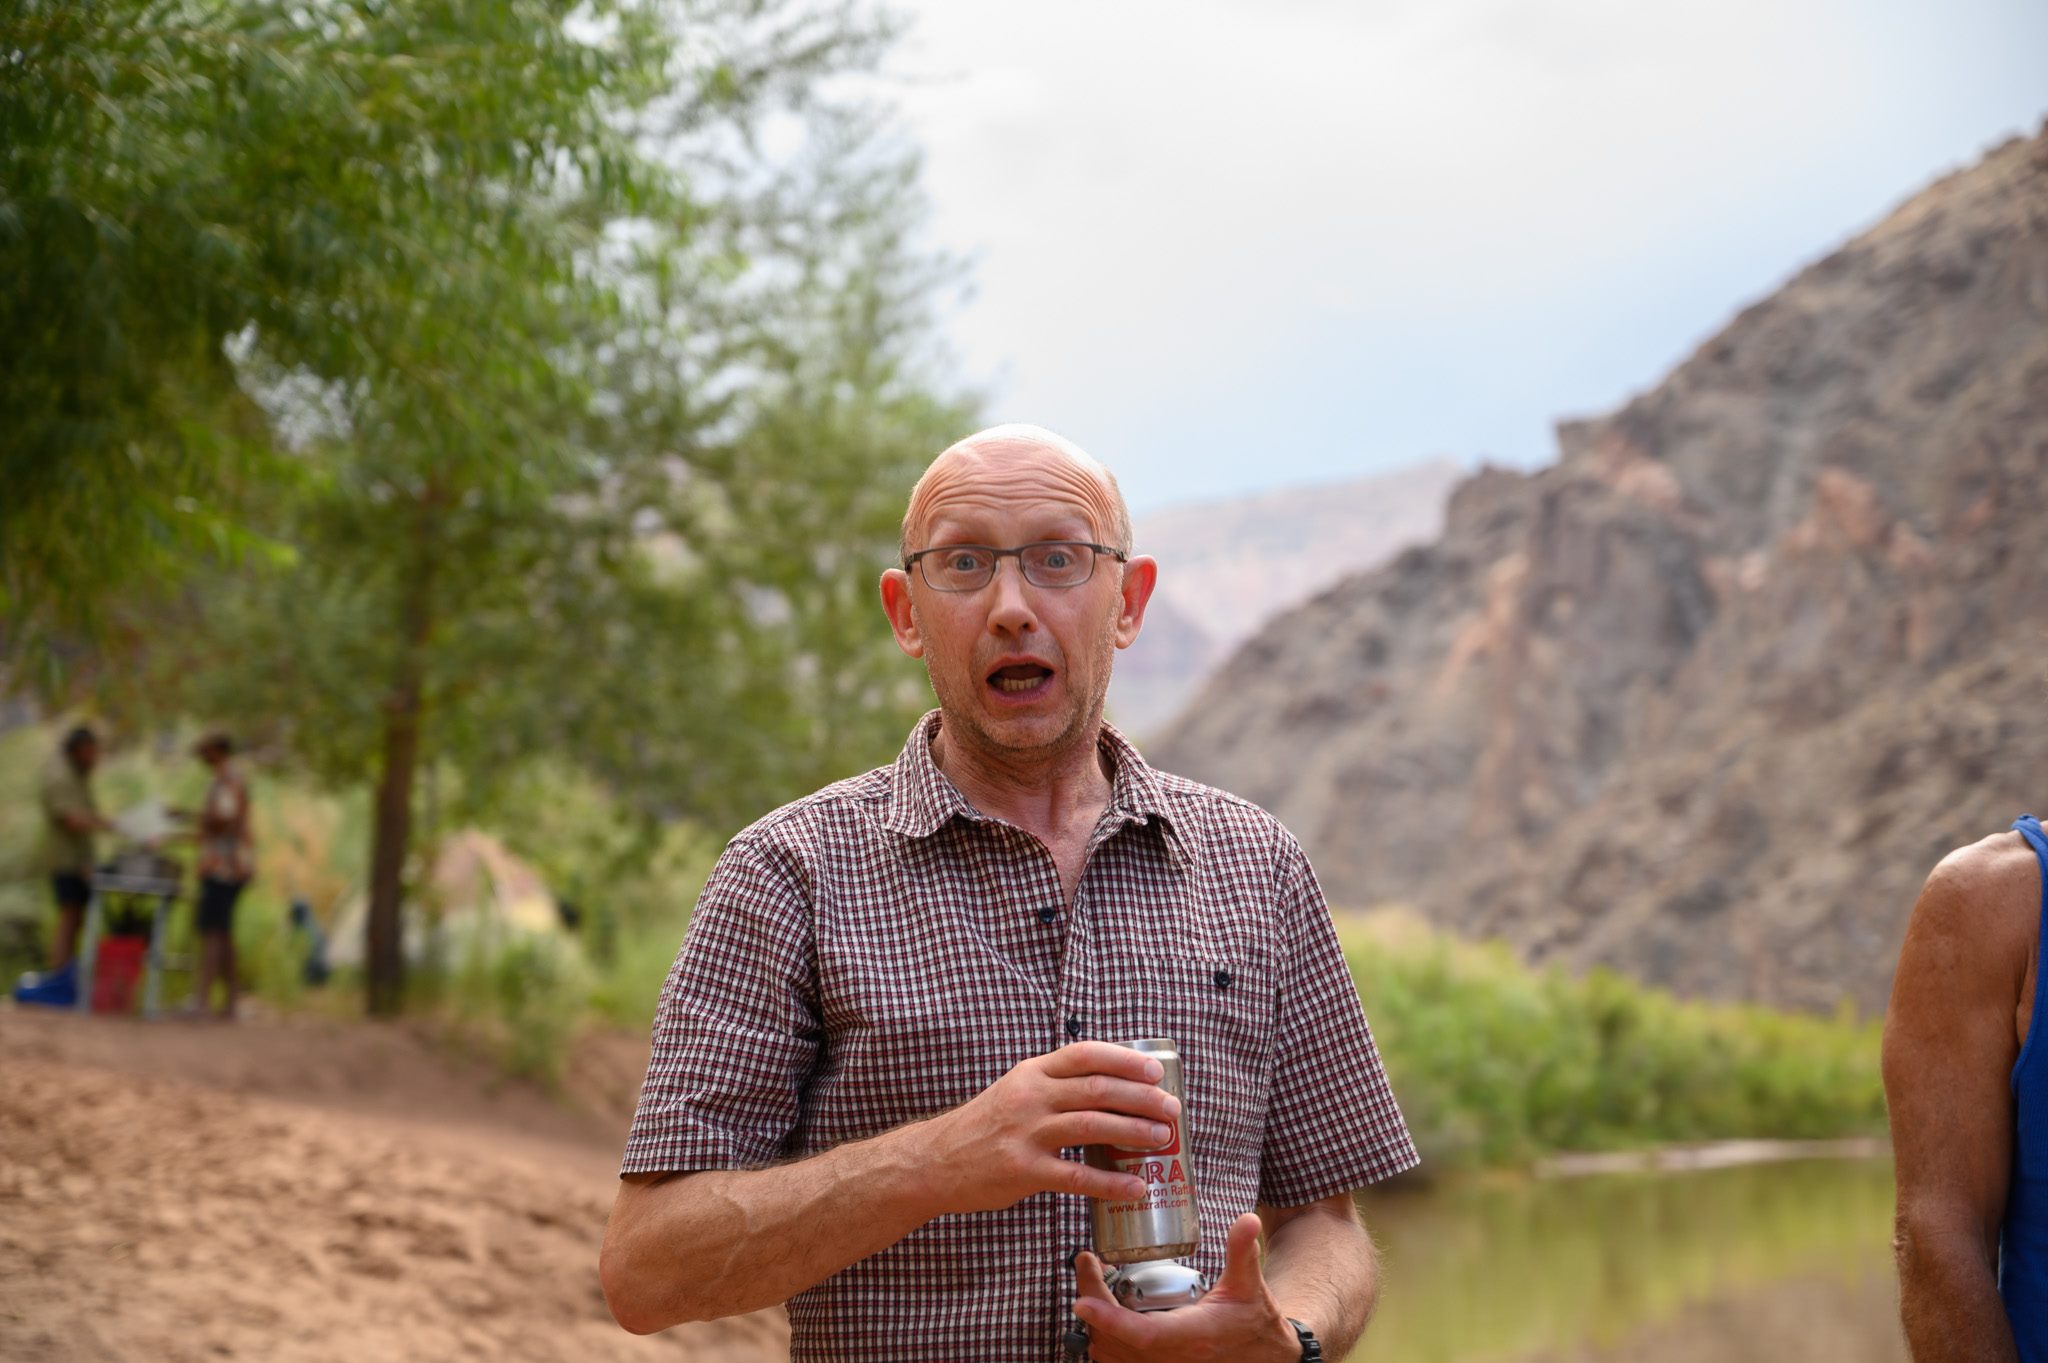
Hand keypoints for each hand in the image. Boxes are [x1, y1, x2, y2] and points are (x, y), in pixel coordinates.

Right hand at [914, 1041, 1181, 1214]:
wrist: (936, 1161)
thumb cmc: (987, 1126)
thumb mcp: (1017, 1090)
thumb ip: (1057, 1086)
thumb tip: (1116, 1088)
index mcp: (1032, 1072)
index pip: (1084, 1054)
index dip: (1124, 1059)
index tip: (1156, 1069)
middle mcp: (1030, 1097)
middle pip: (1096, 1089)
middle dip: (1141, 1097)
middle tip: (1172, 1109)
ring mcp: (1025, 1134)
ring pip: (1091, 1126)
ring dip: (1134, 1132)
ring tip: (1164, 1140)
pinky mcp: (1022, 1171)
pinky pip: (1075, 1177)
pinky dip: (1110, 1183)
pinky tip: (1134, 1187)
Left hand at [1074, 1213, 1300, 1362]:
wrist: (1265, 1357)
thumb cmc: (1254, 1320)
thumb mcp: (1249, 1284)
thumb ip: (1243, 1251)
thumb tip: (1246, 1218)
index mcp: (1193, 1335)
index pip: (1143, 1334)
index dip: (1109, 1320)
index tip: (1082, 1300)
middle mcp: (1174, 1358)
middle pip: (1114, 1341)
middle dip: (1091, 1301)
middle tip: (1086, 1264)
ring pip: (1110, 1355)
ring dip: (1093, 1321)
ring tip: (1091, 1282)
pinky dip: (1102, 1339)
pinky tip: (1102, 1313)